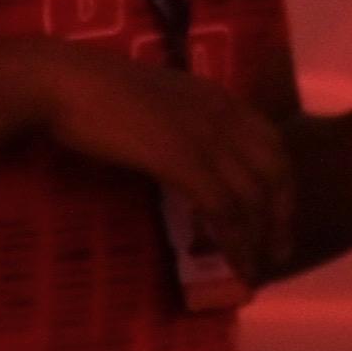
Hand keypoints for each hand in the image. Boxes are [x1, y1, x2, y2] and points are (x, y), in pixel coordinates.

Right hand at [13, 42, 291, 282]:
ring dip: (258, 238)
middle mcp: (223, 117)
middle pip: (274, 173)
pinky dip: (234, 241)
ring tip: (254, 268)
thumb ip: (184, 121)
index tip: (279, 215)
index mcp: (220, 98)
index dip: (283, 184)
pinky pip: (222, 209)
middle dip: (281, 217)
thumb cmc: (98, 89)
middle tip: (277, 252)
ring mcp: (205, 139)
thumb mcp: (160, 100)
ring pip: (252, 197)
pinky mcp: (182, 162)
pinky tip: (234, 262)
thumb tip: (186, 152)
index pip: (273, 144)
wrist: (68, 83)